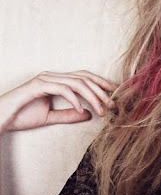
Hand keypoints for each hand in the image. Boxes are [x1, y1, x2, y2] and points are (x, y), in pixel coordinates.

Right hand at [0, 70, 117, 132]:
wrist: (2, 117)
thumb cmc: (22, 116)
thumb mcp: (50, 117)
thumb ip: (68, 115)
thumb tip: (88, 114)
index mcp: (56, 81)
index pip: (83, 77)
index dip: (101, 84)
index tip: (114, 96)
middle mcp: (52, 76)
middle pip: (84, 78)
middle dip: (101, 91)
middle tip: (113, 106)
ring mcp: (44, 79)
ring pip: (76, 82)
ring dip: (92, 97)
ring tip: (101, 110)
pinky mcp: (38, 85)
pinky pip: (62, 89)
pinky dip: (74, 99)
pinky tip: (82, 109)